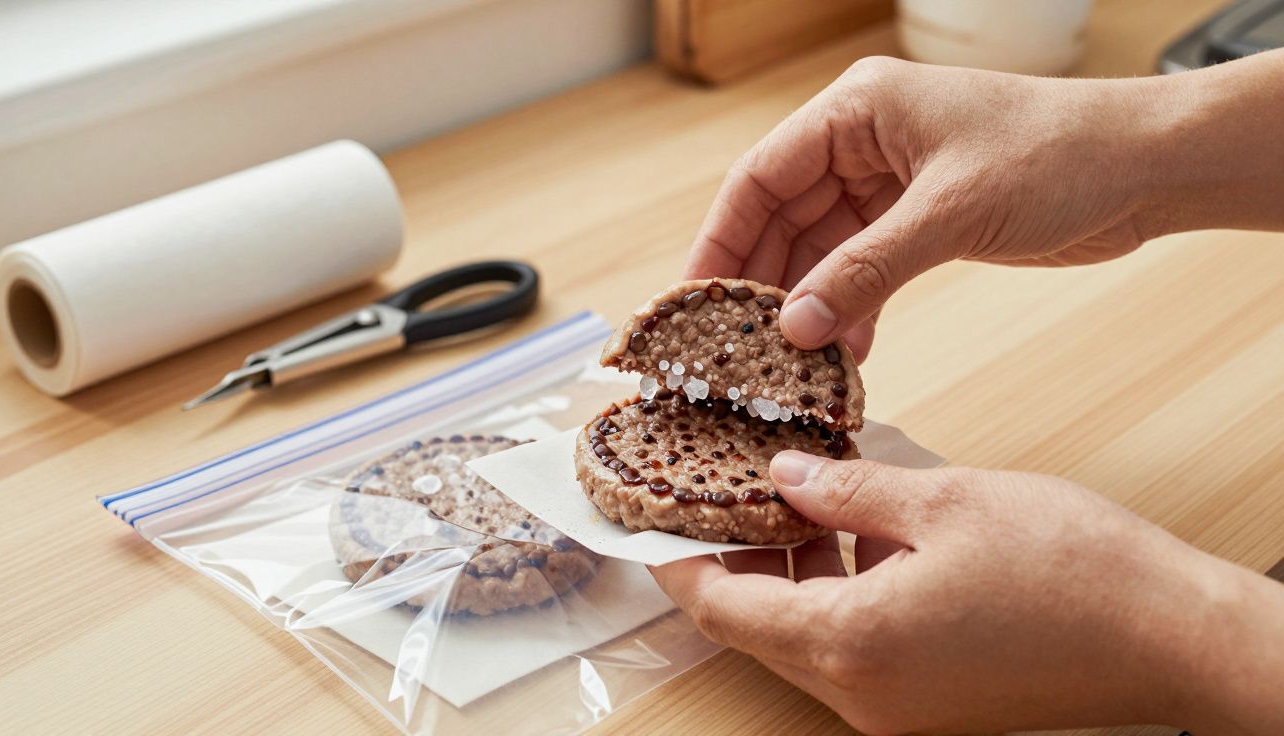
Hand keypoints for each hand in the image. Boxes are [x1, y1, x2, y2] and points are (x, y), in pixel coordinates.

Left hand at [650, 456, 1283, 733]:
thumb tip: (785, 475)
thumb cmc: (1071, 569)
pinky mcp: (927, 703)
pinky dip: (829, 597)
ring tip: (781, 501)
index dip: (678, 559)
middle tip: (716, 493)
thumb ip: (846, 489)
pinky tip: (846, 538)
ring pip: (800, 639)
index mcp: (851, 642)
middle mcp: (861, 693)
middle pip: (753, 628)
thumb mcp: (941, 501)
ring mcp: (895, 708)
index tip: (651, 518)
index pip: (722, 605)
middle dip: (726, 561)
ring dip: (781, 576)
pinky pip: (847, 651)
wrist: (1172, 637)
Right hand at [682, 51, 1283, 360]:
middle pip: (780, 219)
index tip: (692, 301)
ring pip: (820, 252)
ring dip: (807, 307)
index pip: (760, 179)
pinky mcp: (917, 220)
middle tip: (732, 348)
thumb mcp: (950, 212)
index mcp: (856, 111)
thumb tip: (796, 328)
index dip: (718, 242)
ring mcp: (888, 183)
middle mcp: (862, 142)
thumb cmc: (1059, 154)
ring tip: (787, 364)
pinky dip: (851, 310)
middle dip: (760, 285)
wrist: (1145, 166)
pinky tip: (843, 353)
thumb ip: (865, 270)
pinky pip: (862, 270)